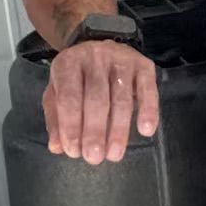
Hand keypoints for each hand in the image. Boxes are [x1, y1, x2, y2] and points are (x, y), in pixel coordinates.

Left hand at [43, 37, 160, 162]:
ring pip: (121, 98)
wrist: (99, 48)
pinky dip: (149, 110)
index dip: (71, 126)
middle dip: (95, 131)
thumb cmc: (76, 78)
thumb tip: (58, 147)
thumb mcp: (57, 94)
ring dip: (119, 129)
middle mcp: (95, 56)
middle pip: (97, 99)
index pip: (69, 97)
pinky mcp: (143, 64)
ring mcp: (121, 58)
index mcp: (68, 63)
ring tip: (114, 154)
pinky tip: (145, 131)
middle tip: (94, 158)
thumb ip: (56, 119)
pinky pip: (148, 90)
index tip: (73, 151)